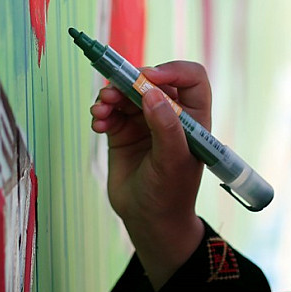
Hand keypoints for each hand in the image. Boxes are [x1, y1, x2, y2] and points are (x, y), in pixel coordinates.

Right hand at [90, 61, 208, 287]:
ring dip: (111, 95)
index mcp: (193, 118)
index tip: (149, 78)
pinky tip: (98, 123)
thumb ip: (165, 126)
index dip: (173, 70)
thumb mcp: (172, 161)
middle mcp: (170, 114)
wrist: (147, 221)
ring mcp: (145, 121)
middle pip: (152, 81)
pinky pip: (111, 110)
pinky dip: (102, 111)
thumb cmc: (170, 193)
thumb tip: (151, 92)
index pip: (191, 79)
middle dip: (131, 81)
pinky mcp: (123, 131)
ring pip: (127, 92)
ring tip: (101, 109)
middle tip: (112, 90)